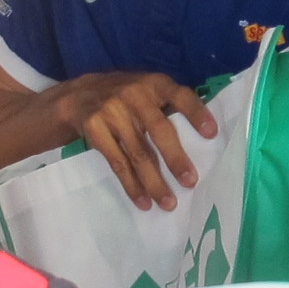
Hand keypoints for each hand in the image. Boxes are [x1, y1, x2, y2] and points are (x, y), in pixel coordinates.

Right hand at [58, 72, 217, 210]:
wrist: (77, 96)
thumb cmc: (126, 98)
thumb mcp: (146, 90)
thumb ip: (168, 106)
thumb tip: (202, 142)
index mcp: (153, 84)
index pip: (180, 95)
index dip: (196, 113)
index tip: (212, 134)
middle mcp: (134, 94)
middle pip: (159, 129)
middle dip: (175, 158)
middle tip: (191, 182)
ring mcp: (111, 111)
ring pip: (138, 152)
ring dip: (155, 182)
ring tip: (169, 203)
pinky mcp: (95, 129)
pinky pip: (117, 163)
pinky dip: (131, 185)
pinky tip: (143, 201)